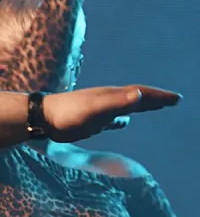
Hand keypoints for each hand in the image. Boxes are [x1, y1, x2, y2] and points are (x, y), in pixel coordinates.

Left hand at [44, 86, 180, 142]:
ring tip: (154, 106)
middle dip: (155, 99)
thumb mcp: (96, 108)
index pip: (140, 94)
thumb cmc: (68, 114)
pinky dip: (122, 119)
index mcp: (111, 96)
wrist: (41, 118)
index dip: (159, 96)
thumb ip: (117, 102)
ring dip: (141, 106)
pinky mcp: (89, 121)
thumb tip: (140, 94)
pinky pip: (111, 119)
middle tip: (174, 100)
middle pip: (136, 98)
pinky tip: (123, 122)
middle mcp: (107, 101)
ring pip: (125, 107)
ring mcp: (98, 110)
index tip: (176, 99)